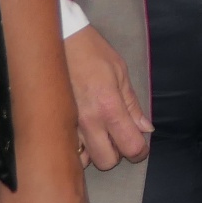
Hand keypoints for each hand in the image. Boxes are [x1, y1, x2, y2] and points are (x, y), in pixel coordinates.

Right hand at [63, 25, 151, 170]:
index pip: (130, 146)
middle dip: (117, 154)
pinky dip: (78, 149)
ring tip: (99, 135)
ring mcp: (69, 125)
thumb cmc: (93, 52)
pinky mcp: (55, 124)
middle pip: (107, 162)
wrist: (59, 41)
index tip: (141, 145)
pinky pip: (69, 150)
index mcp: (109, 107)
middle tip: (118, 137)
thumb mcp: (120, 72)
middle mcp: (88, 122)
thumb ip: (132, 104)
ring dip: (96, 152)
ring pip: (85, 161)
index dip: (140, 150)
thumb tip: (145, 128)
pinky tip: (83, 135)